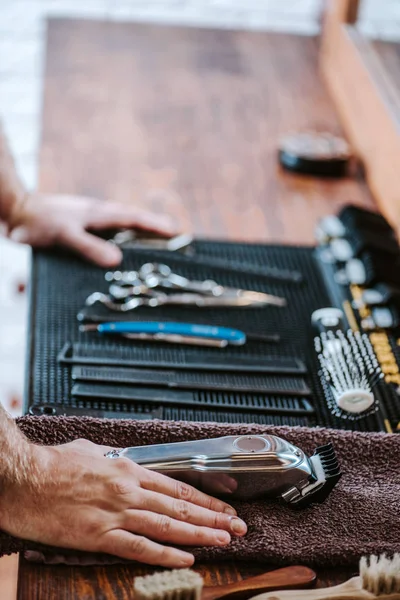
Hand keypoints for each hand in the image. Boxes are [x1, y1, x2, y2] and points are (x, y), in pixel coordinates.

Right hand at [0, 439, 246, 566]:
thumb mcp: (90, 450)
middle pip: (180, 506)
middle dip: (213, 517)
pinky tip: (185, 560)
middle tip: (238, 526)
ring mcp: (116, 513)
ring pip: (168, 526)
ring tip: (224, 540)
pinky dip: (165, 555)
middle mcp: (128, 490)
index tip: (225, 505)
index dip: (205, 498)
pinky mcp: (99, 535)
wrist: (24, 478)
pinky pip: (139, 547)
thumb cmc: (53, 464)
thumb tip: (123, 460)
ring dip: (199, 535)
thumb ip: (113, 458)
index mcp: (127, 470)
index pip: (177, 487)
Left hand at [7, 193, 175, 266]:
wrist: (15, 210)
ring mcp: (87, 219)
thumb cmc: (38, 221)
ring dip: (137, 231)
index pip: (134, 218)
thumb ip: (90, 247)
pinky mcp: (78, 226)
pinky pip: (106, 230)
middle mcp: (96, 214)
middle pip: (132, 219)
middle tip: (173, 235)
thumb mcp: (65, 235)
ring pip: (119, 224)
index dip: (156, 226)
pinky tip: (117, 245)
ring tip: (154, 240)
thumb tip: (117, 260)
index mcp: (98, 213)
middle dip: (153, 227)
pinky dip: (119, 236)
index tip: (176, 232)